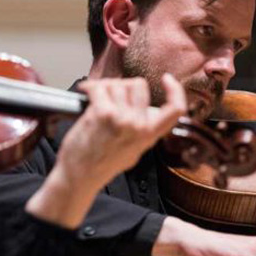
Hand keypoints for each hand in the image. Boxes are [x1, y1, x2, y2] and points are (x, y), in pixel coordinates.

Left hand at [25, 74, 186, 228]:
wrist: (80, 175)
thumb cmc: (101, 163)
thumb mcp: (133, 150)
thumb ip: (143, 130)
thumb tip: (148, 111)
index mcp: (149, 136)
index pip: (176, 110)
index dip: (175, 91)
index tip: (167, 79)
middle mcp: (139, 126)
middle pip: (138, 85)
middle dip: (123, 86)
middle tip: (112, 96)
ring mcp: (121, 119)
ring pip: (117, 84)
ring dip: (105, 89)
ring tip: (97, 101)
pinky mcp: (102, 114)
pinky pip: (99, 88)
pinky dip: (89, 88)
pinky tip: (86, 93)